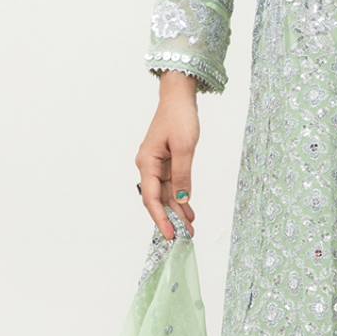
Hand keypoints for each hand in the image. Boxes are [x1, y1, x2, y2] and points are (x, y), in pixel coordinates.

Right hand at [135, 71, 199, 240]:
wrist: (178, 98)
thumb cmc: (179, 117)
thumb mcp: (185, 147)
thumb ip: (183, 174)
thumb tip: (182, 198)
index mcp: (147, 163)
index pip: (151, 198)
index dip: (161, 218)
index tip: (170, 234)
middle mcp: (148, 166)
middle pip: (157, 199)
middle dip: (170, 219)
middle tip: (184, 237)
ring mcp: (157, 165)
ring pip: (165, 194)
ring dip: (177, 211)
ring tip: (190, 228)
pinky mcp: (166, 162)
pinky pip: (171, 185)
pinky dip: (180, 198)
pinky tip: (188, 211)